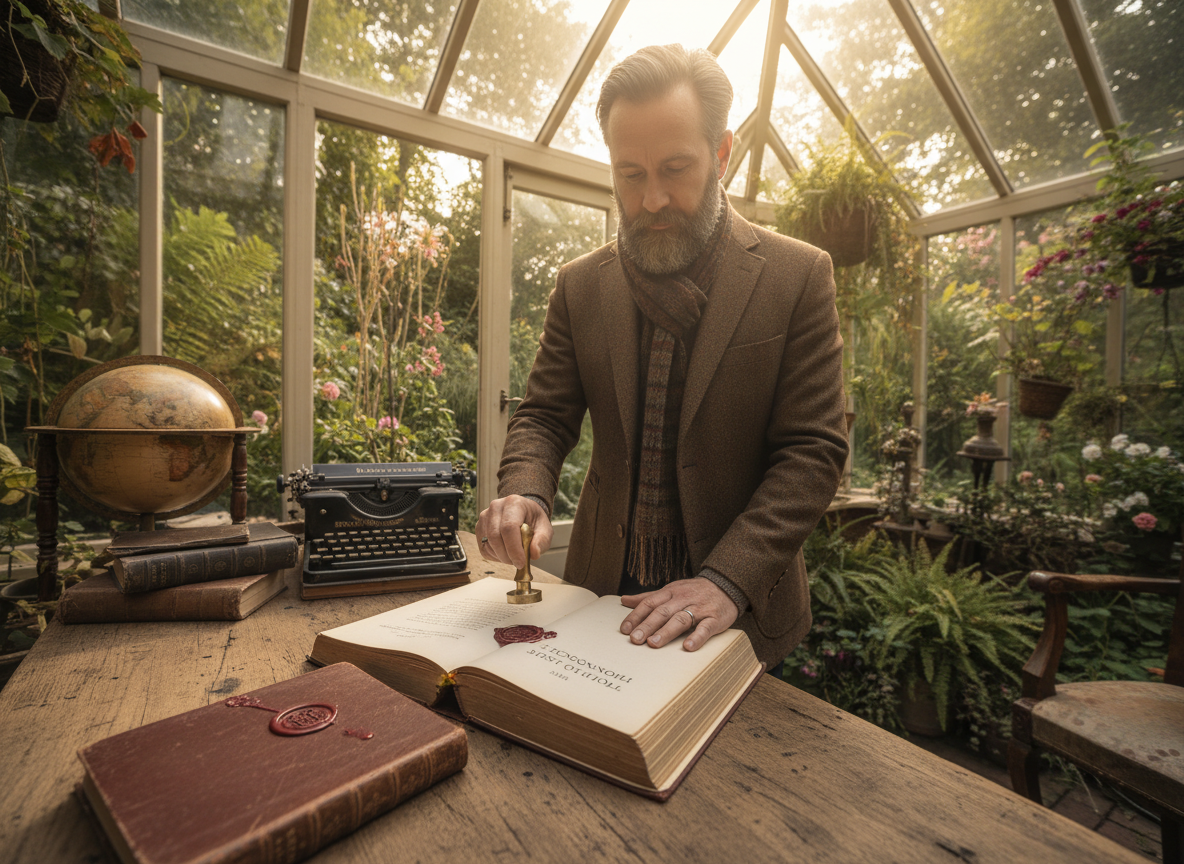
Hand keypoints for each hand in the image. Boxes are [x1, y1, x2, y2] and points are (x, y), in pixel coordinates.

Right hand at [476, 495, 552, 568]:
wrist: (524, 513)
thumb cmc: (534, 521)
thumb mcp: (545, 529)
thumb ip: (541, 541)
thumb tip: (534, 554)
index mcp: (514, 503)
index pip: (509, 527)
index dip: (514, 548)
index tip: (521, 563)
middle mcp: (496, 507)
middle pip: (495, 536)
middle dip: (507, 555)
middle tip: (518, 563)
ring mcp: (485, 517)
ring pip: (488, 544)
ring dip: (502, 557)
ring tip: (514, 556)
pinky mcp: (479, 528)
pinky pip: (484, 548)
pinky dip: (495, 557)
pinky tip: (506, 553)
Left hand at [619, 577, 738, 651]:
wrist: (725, 585)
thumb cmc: (693, 591)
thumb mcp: (670, 590)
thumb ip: (648, 597)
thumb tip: (624, 600)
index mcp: (669, 593)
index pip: (649, 603)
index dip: (636, 616)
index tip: (625, 630)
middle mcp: (682, 599)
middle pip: (662, 612)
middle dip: (648, 625)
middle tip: (635, 639)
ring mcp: (698, 609)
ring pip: (680, 619)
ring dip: (666, 632)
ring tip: (654, 643)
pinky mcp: (714, 618)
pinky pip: (705, 628)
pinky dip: (697, 637)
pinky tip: (688, 647)